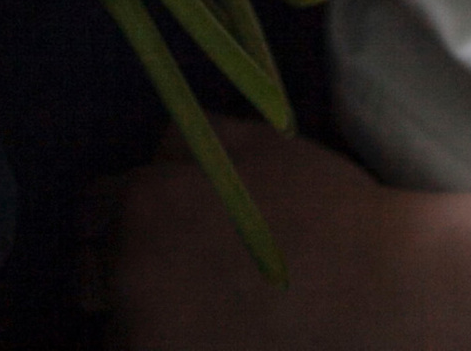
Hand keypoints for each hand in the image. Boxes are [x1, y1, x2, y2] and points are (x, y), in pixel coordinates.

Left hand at [111, 129, 428, 347]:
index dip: (120, 217)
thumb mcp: (252, 142)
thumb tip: (150, 158)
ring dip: (145, 321)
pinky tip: (217, 338)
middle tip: (175, 279)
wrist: (380, 293)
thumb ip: (182, 141)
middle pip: (90, 276)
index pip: (90, 211)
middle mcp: (130, 274)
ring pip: (119, 330)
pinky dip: (168, 346)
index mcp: (143, 203)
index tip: (149, 231)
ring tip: (202, 316)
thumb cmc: (323, 209)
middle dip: (121, 271)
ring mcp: (148, 338)